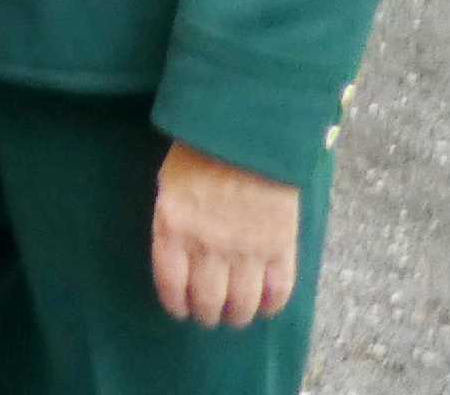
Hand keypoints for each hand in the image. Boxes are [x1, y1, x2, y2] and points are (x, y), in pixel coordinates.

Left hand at [151, 143, 299, 329]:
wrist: (247, 132)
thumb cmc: (200, 151)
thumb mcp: (169, 184)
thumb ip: (172, 222)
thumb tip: (177, 256)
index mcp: (174, 227)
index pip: (171, 284)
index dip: (176, 304)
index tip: (181, 311)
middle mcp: (208, 246)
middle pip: (208, 301)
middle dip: (207, 314)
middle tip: (209, 315)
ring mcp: (246, 249)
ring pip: (243, 303)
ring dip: (238, 315)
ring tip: (235, 315)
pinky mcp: (280, 247)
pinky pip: (278, 291)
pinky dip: (272, 305)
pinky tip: (266, 307)